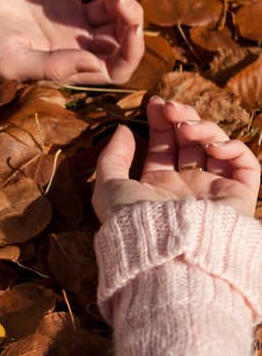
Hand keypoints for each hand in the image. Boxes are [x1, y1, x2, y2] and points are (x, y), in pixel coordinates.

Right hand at [0, 0, 144, 84]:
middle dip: (128, 13)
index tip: (127, 26)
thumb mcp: (13, 63)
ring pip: (113, 5)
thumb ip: (54, 66)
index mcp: (70, 68)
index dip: (132, 48)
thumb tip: (96, 63)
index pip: (119, 66)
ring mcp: (72, 18)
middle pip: (123, 33)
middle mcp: (77, 45)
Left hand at [93, 95, 260, 223]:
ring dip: (204, 128)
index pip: (165, 146)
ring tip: (185, 128)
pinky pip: (246, 164)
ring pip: (218, 147)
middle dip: (182, 118)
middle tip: (170, 107)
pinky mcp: (239, 197)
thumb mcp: (109, 188)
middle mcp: (187, 188)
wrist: (167, 252)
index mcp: (159, 187)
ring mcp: (214, 191)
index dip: (161, 122)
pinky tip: (213, 147)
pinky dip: (233, 148)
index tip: (155, 102)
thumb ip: (112, 159)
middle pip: (191, 142)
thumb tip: (122, 129)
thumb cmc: (134, 223)